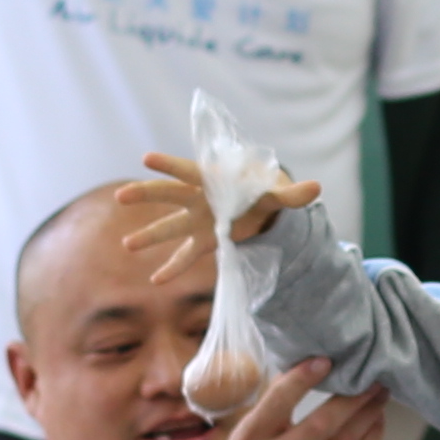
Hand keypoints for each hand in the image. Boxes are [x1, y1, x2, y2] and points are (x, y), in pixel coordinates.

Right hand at [132, 148, 320, 264]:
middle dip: (146, 194)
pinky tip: (156, 280)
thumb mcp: (278, 193)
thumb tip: (317, 188)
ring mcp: (198, 219)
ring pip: (170, 226)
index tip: (147, 159)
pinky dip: (172, 267)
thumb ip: (292, 193)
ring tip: (127, 245)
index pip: (189, 170)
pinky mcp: (204, 239)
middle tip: (121, 196)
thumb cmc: (264, 191)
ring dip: (150, 236)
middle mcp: (201, 198)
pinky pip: (185, 254)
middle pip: (169, 194)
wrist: (262, 207)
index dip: (170, 165)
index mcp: (215, 179)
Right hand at [199, 360, 381, 439]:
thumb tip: (303, 365)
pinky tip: (377, 423)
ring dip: (368, 415)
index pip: (278, 402)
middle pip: (322, 424)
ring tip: (381, 395)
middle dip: (352, 397)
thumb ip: (271, 407)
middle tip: (373, 375)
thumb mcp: (245, 439)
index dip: (303, 379)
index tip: (326, 360)